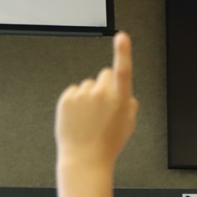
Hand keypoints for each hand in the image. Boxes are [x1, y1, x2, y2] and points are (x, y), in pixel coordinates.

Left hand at [55, 32, 138, 179]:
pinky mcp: (67, 98)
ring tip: (90, 119)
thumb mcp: (129, 125)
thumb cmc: (108, 144)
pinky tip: (79, 118)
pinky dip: (76, 103)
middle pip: (105, 74)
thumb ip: (130, 104)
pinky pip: (74, 92)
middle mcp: (101, 95)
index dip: (123, 52)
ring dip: (89, 97)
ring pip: (89, 85)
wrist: (85, 159)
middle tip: (103, 107)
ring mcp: (82, 96)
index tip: (122, 37)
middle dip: (105, 85)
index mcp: (120, 100)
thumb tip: (126, 94)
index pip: (123, 71)